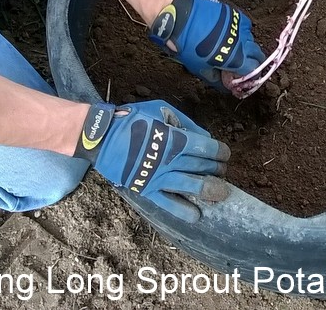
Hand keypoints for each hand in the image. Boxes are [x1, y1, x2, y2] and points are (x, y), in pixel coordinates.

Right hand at [74, 101, 230, 221]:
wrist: (102, 136)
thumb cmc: (133, 119)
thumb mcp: (161, 110)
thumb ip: (185, 122)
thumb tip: (205, 137)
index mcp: (176, 138)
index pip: (208, 148)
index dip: (221, 152)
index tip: (223, 154)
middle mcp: (171, 160)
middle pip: (205, 168)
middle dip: (218, 169)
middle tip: (221, 170)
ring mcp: (160, 177)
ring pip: (193, 187)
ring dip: (211, 190)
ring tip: (221, 192)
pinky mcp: (148, 190)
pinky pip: (169, 203)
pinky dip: (184, 210)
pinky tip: (197, 215)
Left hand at [147, 0, 264, 90]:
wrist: (179, 20)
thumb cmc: (187, 47)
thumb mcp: (200, 69)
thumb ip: (217, 79)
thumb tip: (226, 85)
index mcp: (236, 58)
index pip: (254, 70)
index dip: (250, 75)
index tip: (244, 77)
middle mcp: (243, 42)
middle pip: (257, 55)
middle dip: (252, 61)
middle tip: (242, 64)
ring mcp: (240, 26)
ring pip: (251, 39)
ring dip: (246, 46)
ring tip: (233, 48)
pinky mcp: (235, 14)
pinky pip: (245, 25)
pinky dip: (241, 32)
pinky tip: (231, 34)